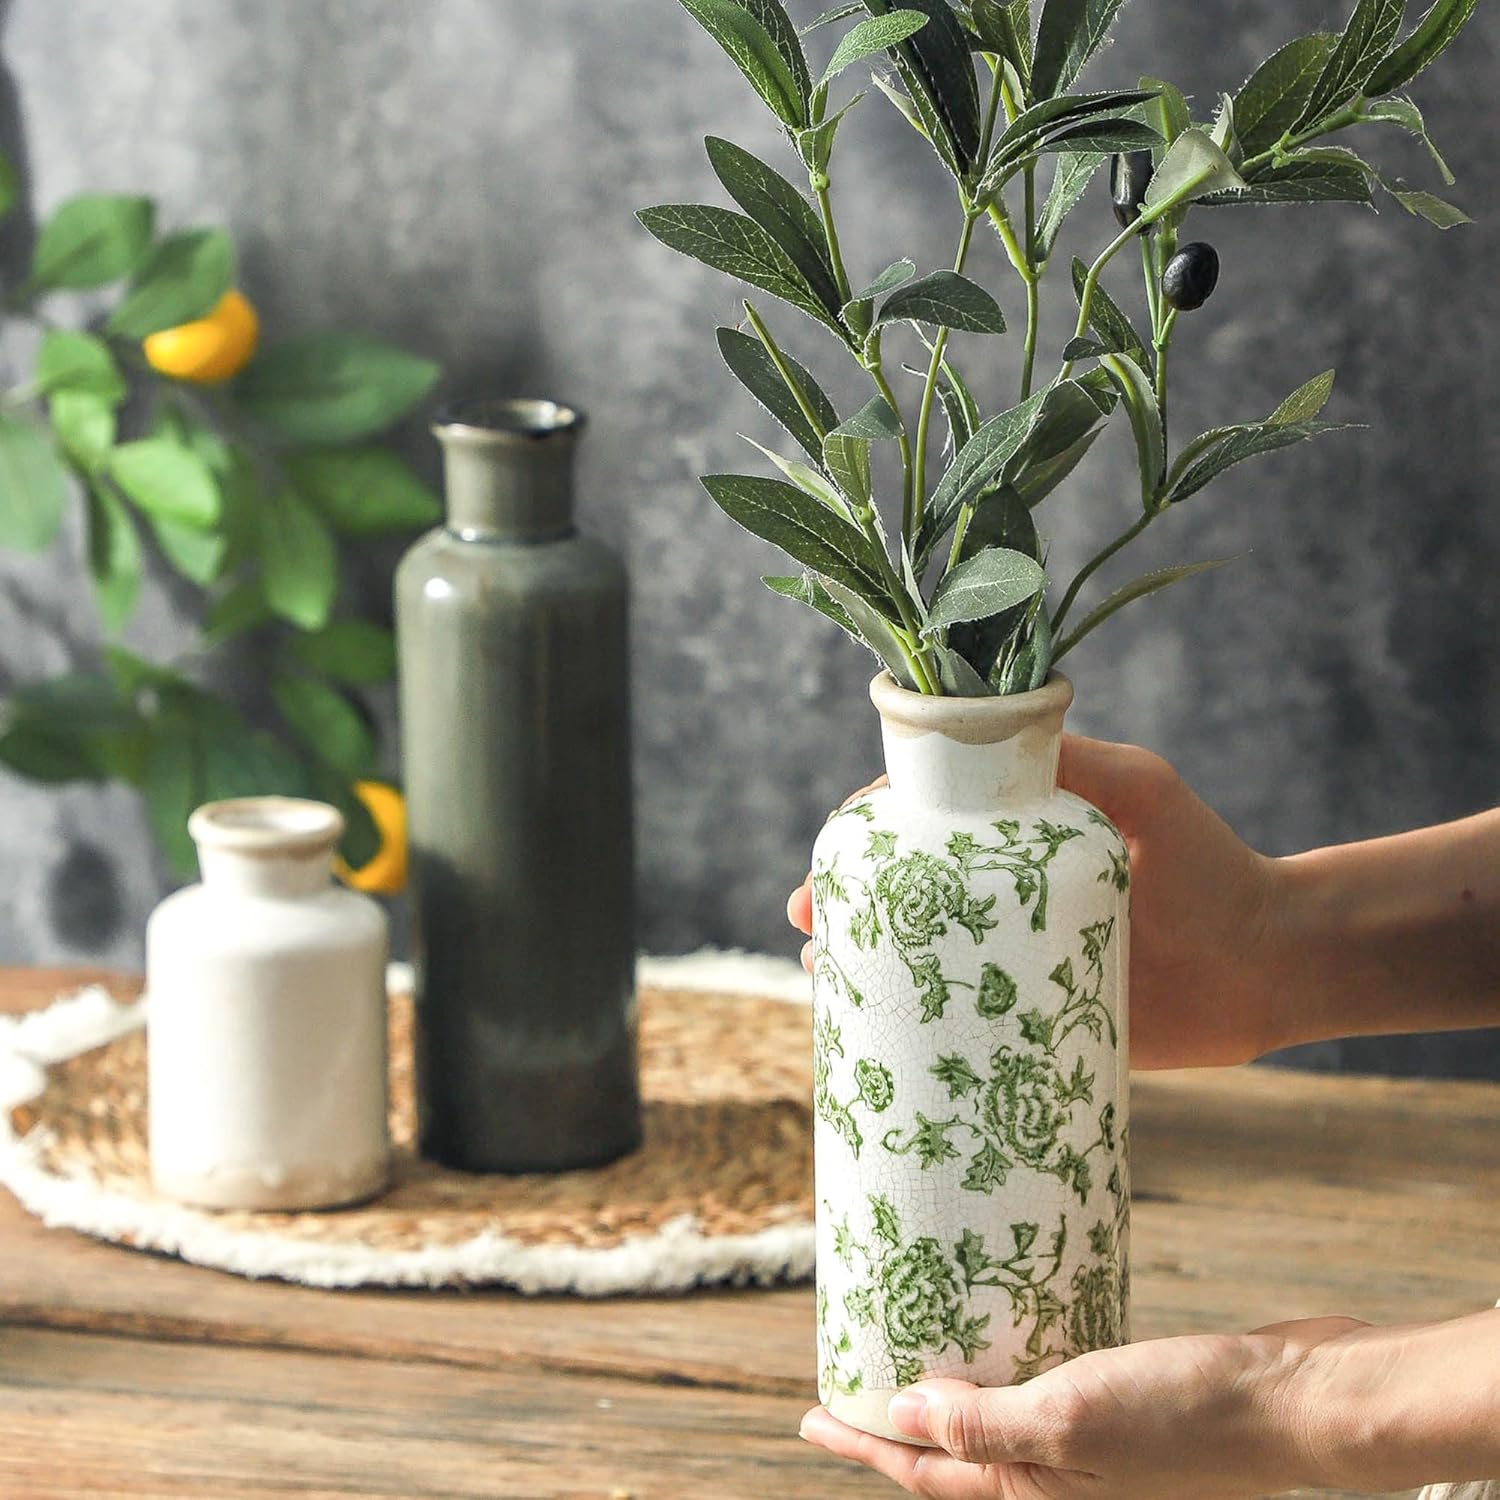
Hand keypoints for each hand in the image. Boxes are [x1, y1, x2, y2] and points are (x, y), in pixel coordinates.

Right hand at [788, 740, 1287, 1067]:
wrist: (1276, 959)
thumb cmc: (1209, 859)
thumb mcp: (1138, 788)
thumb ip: (1072, 760)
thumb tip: (980, 737)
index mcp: (1021, 838)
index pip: (927, 825)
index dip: (870, 833)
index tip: (832, 849)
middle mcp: (1009, 898)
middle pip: (907, 894)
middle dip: (847, 902)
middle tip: (808, 922)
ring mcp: (1019, 963)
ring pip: (922, 961)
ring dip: (866, 964)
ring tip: (824, 979)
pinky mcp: (1036, 1027)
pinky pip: (966, 1032)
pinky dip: (917, 1033)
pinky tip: (876, 1038)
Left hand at [799, 1317, 1361, 1499]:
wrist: (1291, 1402)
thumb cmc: (1184, 1416)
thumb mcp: (1068, 1420)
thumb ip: (981, 1425)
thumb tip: (895, 1418)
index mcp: (1034, 1489)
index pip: (922, 1472)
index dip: (860, 1445)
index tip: (810, 1416)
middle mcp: (1056, 1472)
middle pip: (950, 1449)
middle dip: (893, 1421)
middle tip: (848, 1375)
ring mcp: (1090, 1438)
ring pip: (994, 1414)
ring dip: (948, 1387)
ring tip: (910, 1342)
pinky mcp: (1120, 1397)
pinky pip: (1040, 1381)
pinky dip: (1007, 1358)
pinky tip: (997, 1320)